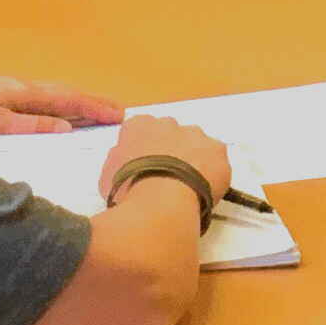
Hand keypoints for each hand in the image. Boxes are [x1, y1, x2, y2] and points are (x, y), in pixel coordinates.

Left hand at [0, 67, 126, 136]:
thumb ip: (30, 127)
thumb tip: (68, 128)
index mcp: (22, 93)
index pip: (68, 99)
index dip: (95, 107)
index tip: (122, 115)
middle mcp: (17, 91)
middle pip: (63, 96)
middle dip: (91, 104)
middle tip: (117, 114)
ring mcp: (3, 96)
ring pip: (49, 101)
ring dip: (74, 108)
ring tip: (93, 117)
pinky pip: (34, 108)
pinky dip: (53, 112)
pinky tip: (50, 122)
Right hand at [97, 114, 232, 202]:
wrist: (160, 202)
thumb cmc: (127, 189)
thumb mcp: (107, 175)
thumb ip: (118, 159)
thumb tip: (126, 158)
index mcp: (139, 125)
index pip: (142, 131)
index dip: (145, 151)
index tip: (146, 169)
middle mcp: (169, 122)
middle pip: (172, 135)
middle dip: (172, 152)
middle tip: (168, 179)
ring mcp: (196, 134)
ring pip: (197, 145)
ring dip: (194, 160)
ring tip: (188, 187)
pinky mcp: (218, 151)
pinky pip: (216, 162)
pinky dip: (212, 175)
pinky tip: (204, 192)